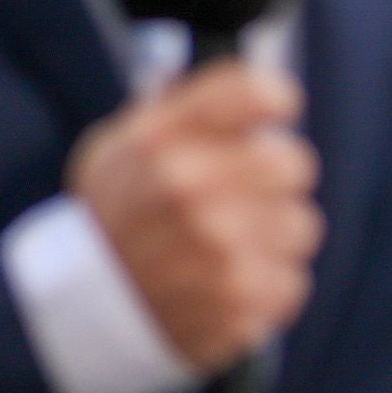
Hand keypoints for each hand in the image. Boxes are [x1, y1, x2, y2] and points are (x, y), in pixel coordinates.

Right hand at [66, 61, 319, 373]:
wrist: (90, 306)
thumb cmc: (118, 213)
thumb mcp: (121, 146)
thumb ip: (178, 111)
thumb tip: (253, 87)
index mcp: (157, 139)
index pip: (252, 93)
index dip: (274, 98)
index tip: (275, 107)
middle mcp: (188, 188)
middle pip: (292, 162)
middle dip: (279, 173)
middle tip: (252, 186)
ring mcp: (217, 249)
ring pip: (301, 223)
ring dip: (275, 232)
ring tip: (233, 240)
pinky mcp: (242, 302)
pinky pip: (293, 279)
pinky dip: (268, 281)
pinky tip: (230, 279)